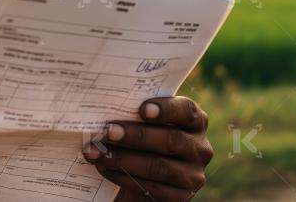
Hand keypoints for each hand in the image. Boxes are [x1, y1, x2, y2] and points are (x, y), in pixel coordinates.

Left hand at [84, 97, 212, 201]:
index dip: (166, 109)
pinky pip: (151, 188)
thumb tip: (106, 103)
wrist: (143, 175)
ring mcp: (192, 175)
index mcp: (195, 122)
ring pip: (158, 166)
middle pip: (170, 140)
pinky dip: (123, 177)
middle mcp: (200, 148)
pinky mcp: (180, 197)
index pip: (187, 111)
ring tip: (96, 152)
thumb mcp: (146, 122)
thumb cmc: (142, 138)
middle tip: (108, 131)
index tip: (142, 109)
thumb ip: (137, 112)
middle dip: (136, 135)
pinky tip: (104, 169)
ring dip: (123, 159)